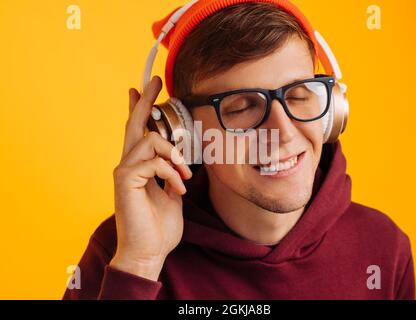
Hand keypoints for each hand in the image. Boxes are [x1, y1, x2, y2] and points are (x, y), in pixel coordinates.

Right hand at [109, 76, 191, 280]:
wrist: (149, 251)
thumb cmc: (159, 226)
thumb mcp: (171, 195)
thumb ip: (171, 176)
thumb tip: (179, 163)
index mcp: (140, 167)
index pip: (138, 133)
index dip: (139, 110)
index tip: (141, 90)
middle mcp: (128, 164)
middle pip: (135, 124)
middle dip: (146, 101)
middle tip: (154, 81)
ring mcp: (125, 171)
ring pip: (149, 140)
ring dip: (174, 155)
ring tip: (184, 176)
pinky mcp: (125, 180)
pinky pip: (153, 162)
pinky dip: (171, 172)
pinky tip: (178, 188)